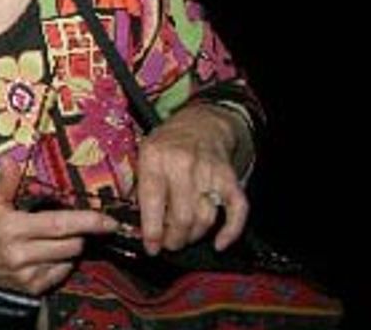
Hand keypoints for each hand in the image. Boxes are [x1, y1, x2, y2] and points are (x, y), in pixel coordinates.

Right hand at [0, 158, 118, 295]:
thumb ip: (4, 184)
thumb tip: (12, 161)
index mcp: (12, 229)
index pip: (60, 225)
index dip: (88, 222)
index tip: (108, 220)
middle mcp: (22, 254)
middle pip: (71, 244)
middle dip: (78, 232)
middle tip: (73, 221)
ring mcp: (28, 275)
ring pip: (68, 259)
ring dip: (70, 247)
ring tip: (55, 237)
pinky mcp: (31, 289)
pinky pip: (60, 274)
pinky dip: (61, 262)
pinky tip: (47, 252)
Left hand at [136, 103, 249, 255]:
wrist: (202, 123)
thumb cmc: (168, 143)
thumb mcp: (144, 154)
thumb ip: (138, 184)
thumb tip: (133, 221)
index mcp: (155, 157)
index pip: (152, 200)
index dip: (152, 230)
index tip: (151, 247)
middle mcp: (183, 163)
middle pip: (181, 215)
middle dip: (174, 238)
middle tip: (169, 245)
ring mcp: (209, 171)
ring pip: (205, 217)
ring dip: (194, 236)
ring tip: (184, 238)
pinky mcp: (230, 179)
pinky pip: (237, 210)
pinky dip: (231, 231)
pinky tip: (219, 243)